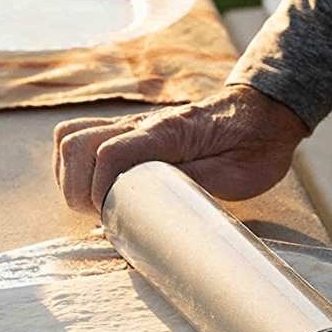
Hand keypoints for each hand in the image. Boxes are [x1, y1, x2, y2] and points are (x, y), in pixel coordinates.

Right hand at [52, 85, 309, 214]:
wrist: (262, 114)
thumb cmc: (253, 146)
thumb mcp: (235, 175)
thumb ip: (192, 186)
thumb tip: (154, 208)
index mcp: (168, 132)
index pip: (109, 154)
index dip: (98, 190)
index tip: (111, 217)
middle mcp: (140, 123)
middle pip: (75, 143)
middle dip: (76, 188)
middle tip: (102, 215)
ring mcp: (129, 124)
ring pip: (69, 137)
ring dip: (69, 176)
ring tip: (95, 204)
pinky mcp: (126, 130)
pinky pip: (80, 136)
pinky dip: (74, 165)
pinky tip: (94, 187)